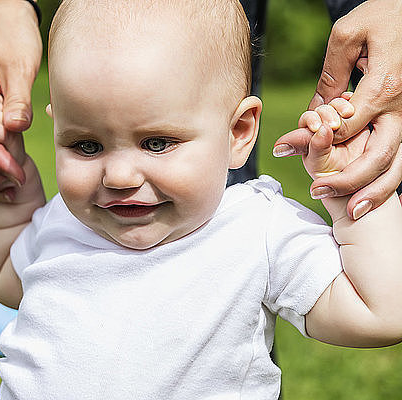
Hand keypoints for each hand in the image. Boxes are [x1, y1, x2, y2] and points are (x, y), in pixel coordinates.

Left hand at [273, 0, 401, 218]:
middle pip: (377, 155)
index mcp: (384, 88)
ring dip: (376, 190)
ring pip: (399, 162)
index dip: (314, 142)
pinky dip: (390, 177)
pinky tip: (372, 194)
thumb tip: (315, 107)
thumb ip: (331, 75)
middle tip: (318, 192)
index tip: (286, 149)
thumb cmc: (386, 14)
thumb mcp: (349, 36)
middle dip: (348, 180)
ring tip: (352, 211)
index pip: (343, 128)